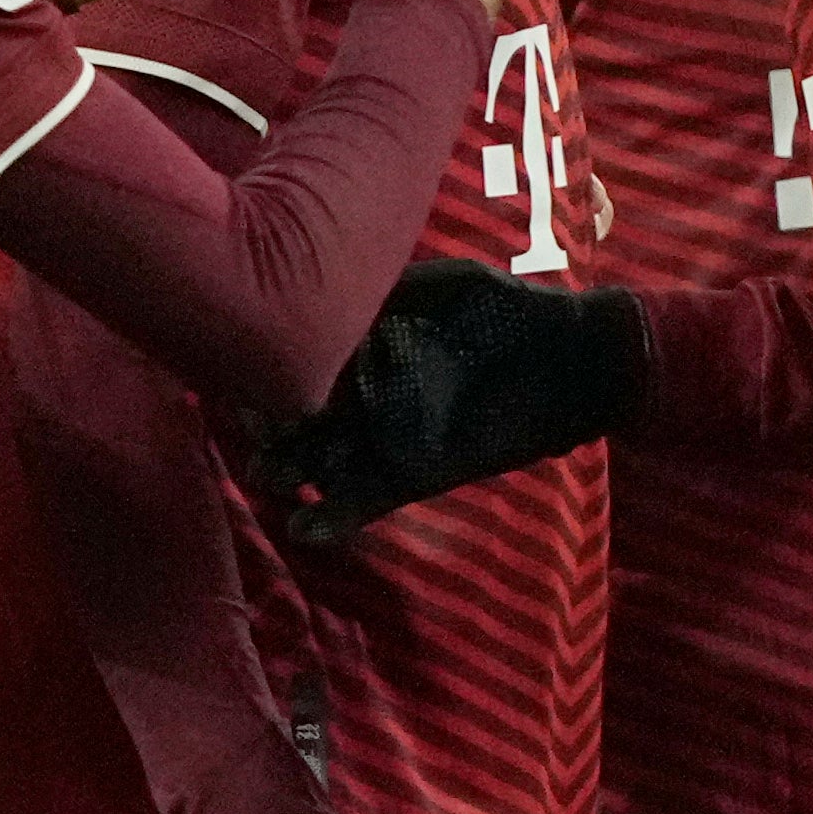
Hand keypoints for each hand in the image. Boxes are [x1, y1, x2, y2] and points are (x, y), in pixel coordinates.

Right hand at [254, 259, 646, 543]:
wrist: (570, 364)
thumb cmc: (509, 313)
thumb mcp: (447, 284)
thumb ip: (389, 290)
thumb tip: (327, 290)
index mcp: (366, 343)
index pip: (303, 356)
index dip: (270, 363)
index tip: (242, 367)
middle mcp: (366, 392)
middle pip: (299, 411)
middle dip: (267, 423)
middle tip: (246, 423)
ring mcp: (386, 437)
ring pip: (320, 459)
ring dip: (288, 471)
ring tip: (269, 477)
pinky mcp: (412, 476)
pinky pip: (365, 500)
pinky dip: (335, 517)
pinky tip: (305, 528)